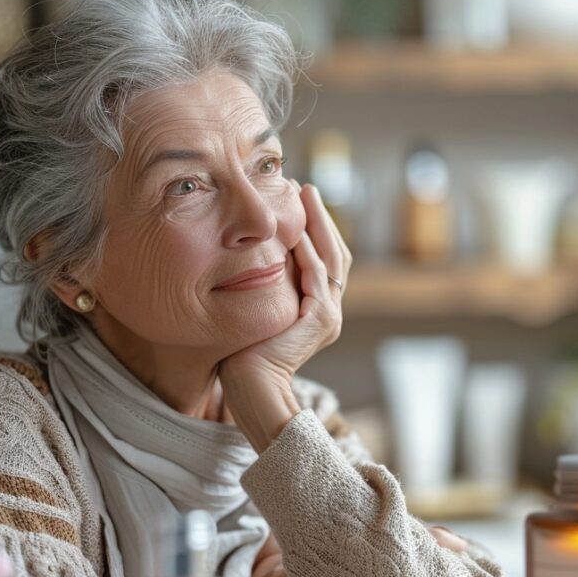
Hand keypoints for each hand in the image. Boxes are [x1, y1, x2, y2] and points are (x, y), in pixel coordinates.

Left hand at [220, 183, 351, 451]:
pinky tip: (298, 230)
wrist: (251, 389)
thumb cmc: (242, 356)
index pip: (324, 258)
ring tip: (304, 196)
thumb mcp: (254, 309)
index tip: (297, 198)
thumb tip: (244, 256)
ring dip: (319, 224)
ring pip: (332, 259)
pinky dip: (310, 252)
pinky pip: (317, 278)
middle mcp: (329, 310)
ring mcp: (328, 316)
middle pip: (335, 252)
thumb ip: (261, 286)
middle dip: (321, 217)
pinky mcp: (320, 322)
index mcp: (317, 309)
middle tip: (304, 187)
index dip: (315, 227)